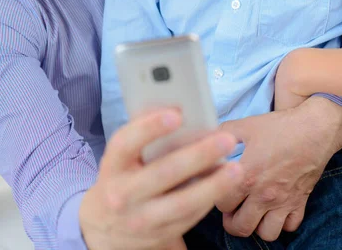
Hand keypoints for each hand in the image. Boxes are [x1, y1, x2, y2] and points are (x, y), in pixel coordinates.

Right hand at [79, 109, 241, 249]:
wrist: (105, 228)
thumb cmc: (121, 177)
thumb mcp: (122, 157)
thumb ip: (142, 134)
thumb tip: (174, 106)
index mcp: (112, 166)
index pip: (125, 143)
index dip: (149, 127)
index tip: (177, 113)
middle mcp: (123, 194)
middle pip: (163, 174)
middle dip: (197, 156)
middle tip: (225, 139)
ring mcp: (142, 219)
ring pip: (182, 203)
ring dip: (213, 185)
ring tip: (236, 168)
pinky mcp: (161, 235)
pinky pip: (190, 217)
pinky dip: (210, 199)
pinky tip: (226, 183)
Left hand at [217, 96, 341, 241]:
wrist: (313, 129)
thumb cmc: (279, 127)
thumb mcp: (246, 125)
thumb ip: (222, 133)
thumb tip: (206, 138)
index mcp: (247, 176)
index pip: (221, 203)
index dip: (216, 195)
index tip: (219, 188)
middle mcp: (264, 195)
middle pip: (241, 227)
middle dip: (231, 220)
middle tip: (231, 208)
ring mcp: (283, 202)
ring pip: (266, 233)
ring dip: (256, 225)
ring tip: (251, 211)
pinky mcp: (300, 203)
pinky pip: (289, 227)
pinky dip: (281, 223)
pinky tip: (274, 209)